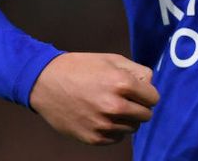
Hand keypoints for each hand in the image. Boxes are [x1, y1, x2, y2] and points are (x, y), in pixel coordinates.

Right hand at [28, 52, 159, 144]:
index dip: (146, 92)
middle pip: (146, 115)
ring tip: (109, 107)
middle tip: (123, 99)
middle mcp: (114, 106)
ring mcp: (104, 125)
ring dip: (126, 119)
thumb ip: (136, 70)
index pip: (153, 97)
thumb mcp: (109, 59)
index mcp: (121, 83)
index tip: (136, 90)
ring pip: (132, 128)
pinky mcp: (94, 138)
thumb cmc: (78, 68)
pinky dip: (113, 129)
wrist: (44, 83)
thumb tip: (150, 84)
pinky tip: (100, 116)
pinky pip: (117, 138)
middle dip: (138, 106)